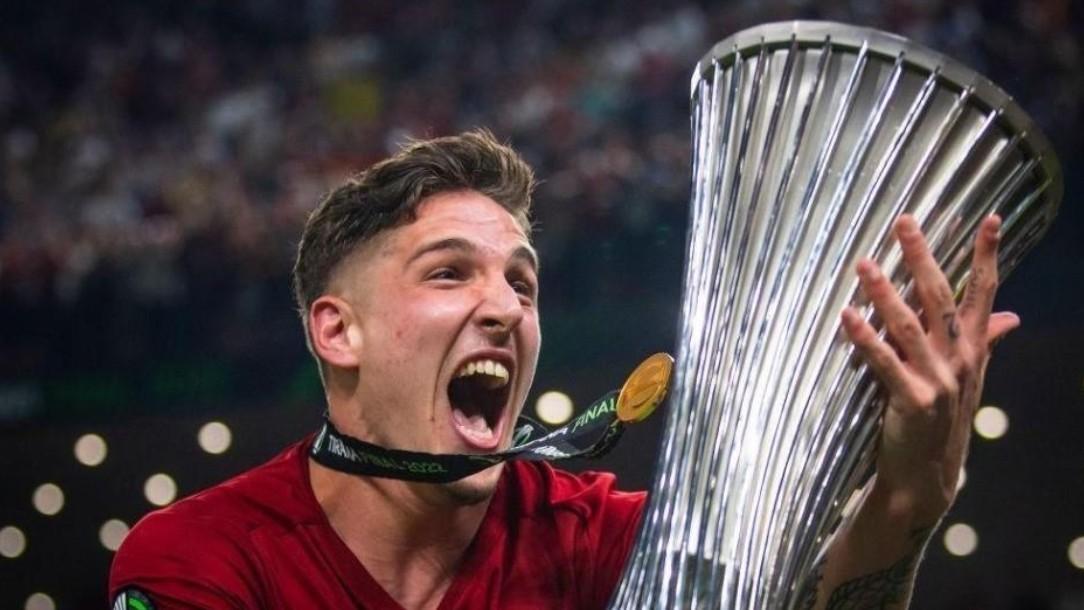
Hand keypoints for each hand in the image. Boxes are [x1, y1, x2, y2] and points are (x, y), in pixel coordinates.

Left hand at [840, 214, 1018, 526]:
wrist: (928, 474)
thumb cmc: (944, 419)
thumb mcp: (969, 377)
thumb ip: (985, 341)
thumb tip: (1011, 315)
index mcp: (972, 348)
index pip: (983, 292)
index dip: (987, 255)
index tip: (991, 218)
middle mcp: (959, 359)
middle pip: (939, 298)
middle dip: (921, 257)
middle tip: (903, 222)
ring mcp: (937, 380)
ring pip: (908, 325)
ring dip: (885, 293)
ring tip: (863, 264)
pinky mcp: (912, 401)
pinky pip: (884, 362)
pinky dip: (864, 338)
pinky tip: (847, 316)